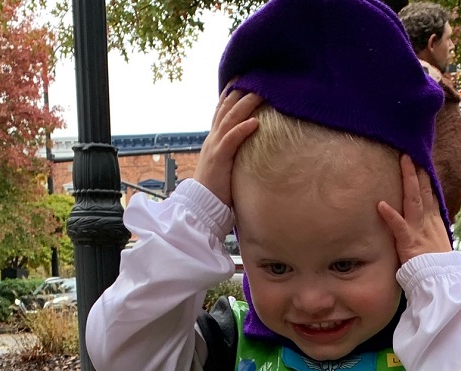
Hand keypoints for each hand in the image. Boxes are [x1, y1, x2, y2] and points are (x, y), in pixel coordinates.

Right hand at [194, 86, 261, 207]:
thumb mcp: (224, 165)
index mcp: (214, 139)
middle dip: (240, 91)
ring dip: (245, 104)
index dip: (230, 93)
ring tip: (260, 92)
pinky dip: (242, 130)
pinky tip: (254, 122)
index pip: (222, 110)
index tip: (242, 78)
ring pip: (229, 119)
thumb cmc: (215, 189)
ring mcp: (215, 147)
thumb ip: (231, 153)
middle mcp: (213, 139)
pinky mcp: (219, 159)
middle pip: (226, 108)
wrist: (200, 205)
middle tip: (255, 76)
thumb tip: (244, 147)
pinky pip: (231, 140)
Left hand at [377, 155, 449, 263]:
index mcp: (434, 222)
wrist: (443, 280)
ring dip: (409, 180)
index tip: (422, 164)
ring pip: (414, 200)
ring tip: (403, 162)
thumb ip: (431, 232)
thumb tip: (428, 225)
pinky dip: (390, 215)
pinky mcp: (409, 241)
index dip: (426, 179)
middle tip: (410, 154)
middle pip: (423, 191)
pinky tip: (380, 204)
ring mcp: (418, 229)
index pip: (430, 196)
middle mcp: (427, 221)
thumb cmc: (438, 266)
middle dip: (417, 172)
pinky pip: (399, 226)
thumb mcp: (438, 244)